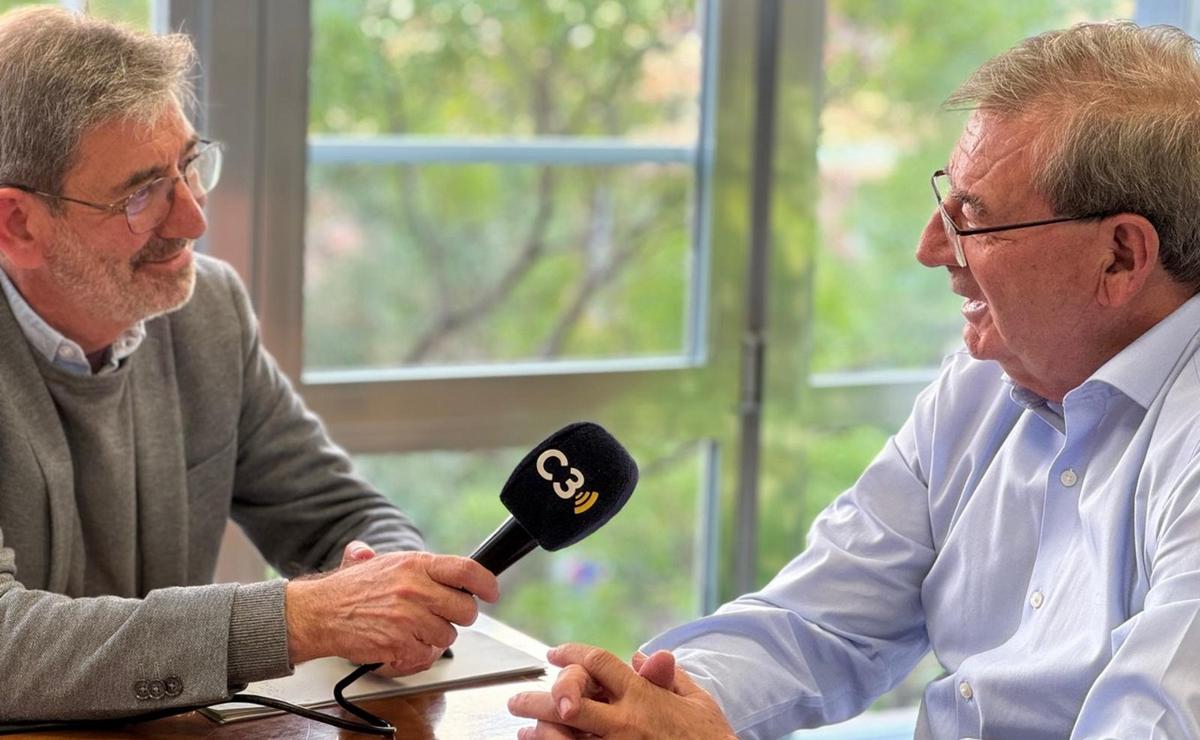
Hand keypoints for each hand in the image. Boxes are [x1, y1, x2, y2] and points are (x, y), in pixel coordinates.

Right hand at [286, 542, 498, 674]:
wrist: (318, 612)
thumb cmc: (351, 589)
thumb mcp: (383, 561)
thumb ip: (414, 563)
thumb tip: (444, 565)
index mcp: (416, 565)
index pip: (466, 570)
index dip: (486, 583)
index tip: (492, 592)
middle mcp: (416, 589)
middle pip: (466, 610)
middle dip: (457, 616)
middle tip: (440, 615)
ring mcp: (409, 618)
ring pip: (447, 636)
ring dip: (433, 637)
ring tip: (410, 628)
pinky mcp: (399, 643)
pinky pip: (426, 655)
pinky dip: (415, 655)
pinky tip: (399, 643)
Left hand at [507, 643, 735, 738]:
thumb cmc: (711, 737)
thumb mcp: (697, 700)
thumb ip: (668, 676)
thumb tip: (643, 656)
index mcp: (643, 695)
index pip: (598, 663)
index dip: (571, 653)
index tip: (554, 652)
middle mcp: (625, 721)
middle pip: (567, 700)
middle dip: (538, 697)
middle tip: (517, 698)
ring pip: (564, 735)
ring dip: (539, 729)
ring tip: (524, 727)